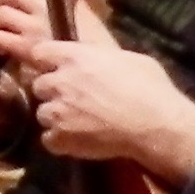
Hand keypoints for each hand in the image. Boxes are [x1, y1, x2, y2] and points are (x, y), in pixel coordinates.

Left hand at [7, 0, 194, 187]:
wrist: (156, 125)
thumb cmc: (151, 89)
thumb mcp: (130, 60)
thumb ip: (104, 58)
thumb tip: (100, 58)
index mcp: (75, 57)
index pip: (40, 52)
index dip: (46, 61)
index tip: (55, 68)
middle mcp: (60, 81)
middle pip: (39, 84)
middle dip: (52, 91)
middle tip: (72, 99)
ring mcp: (57, 111)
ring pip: (42, 113)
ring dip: (56, 117)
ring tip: (77, 123)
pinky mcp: (60, 137)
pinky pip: (49, 139)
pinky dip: (60, 141)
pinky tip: (77, 141)